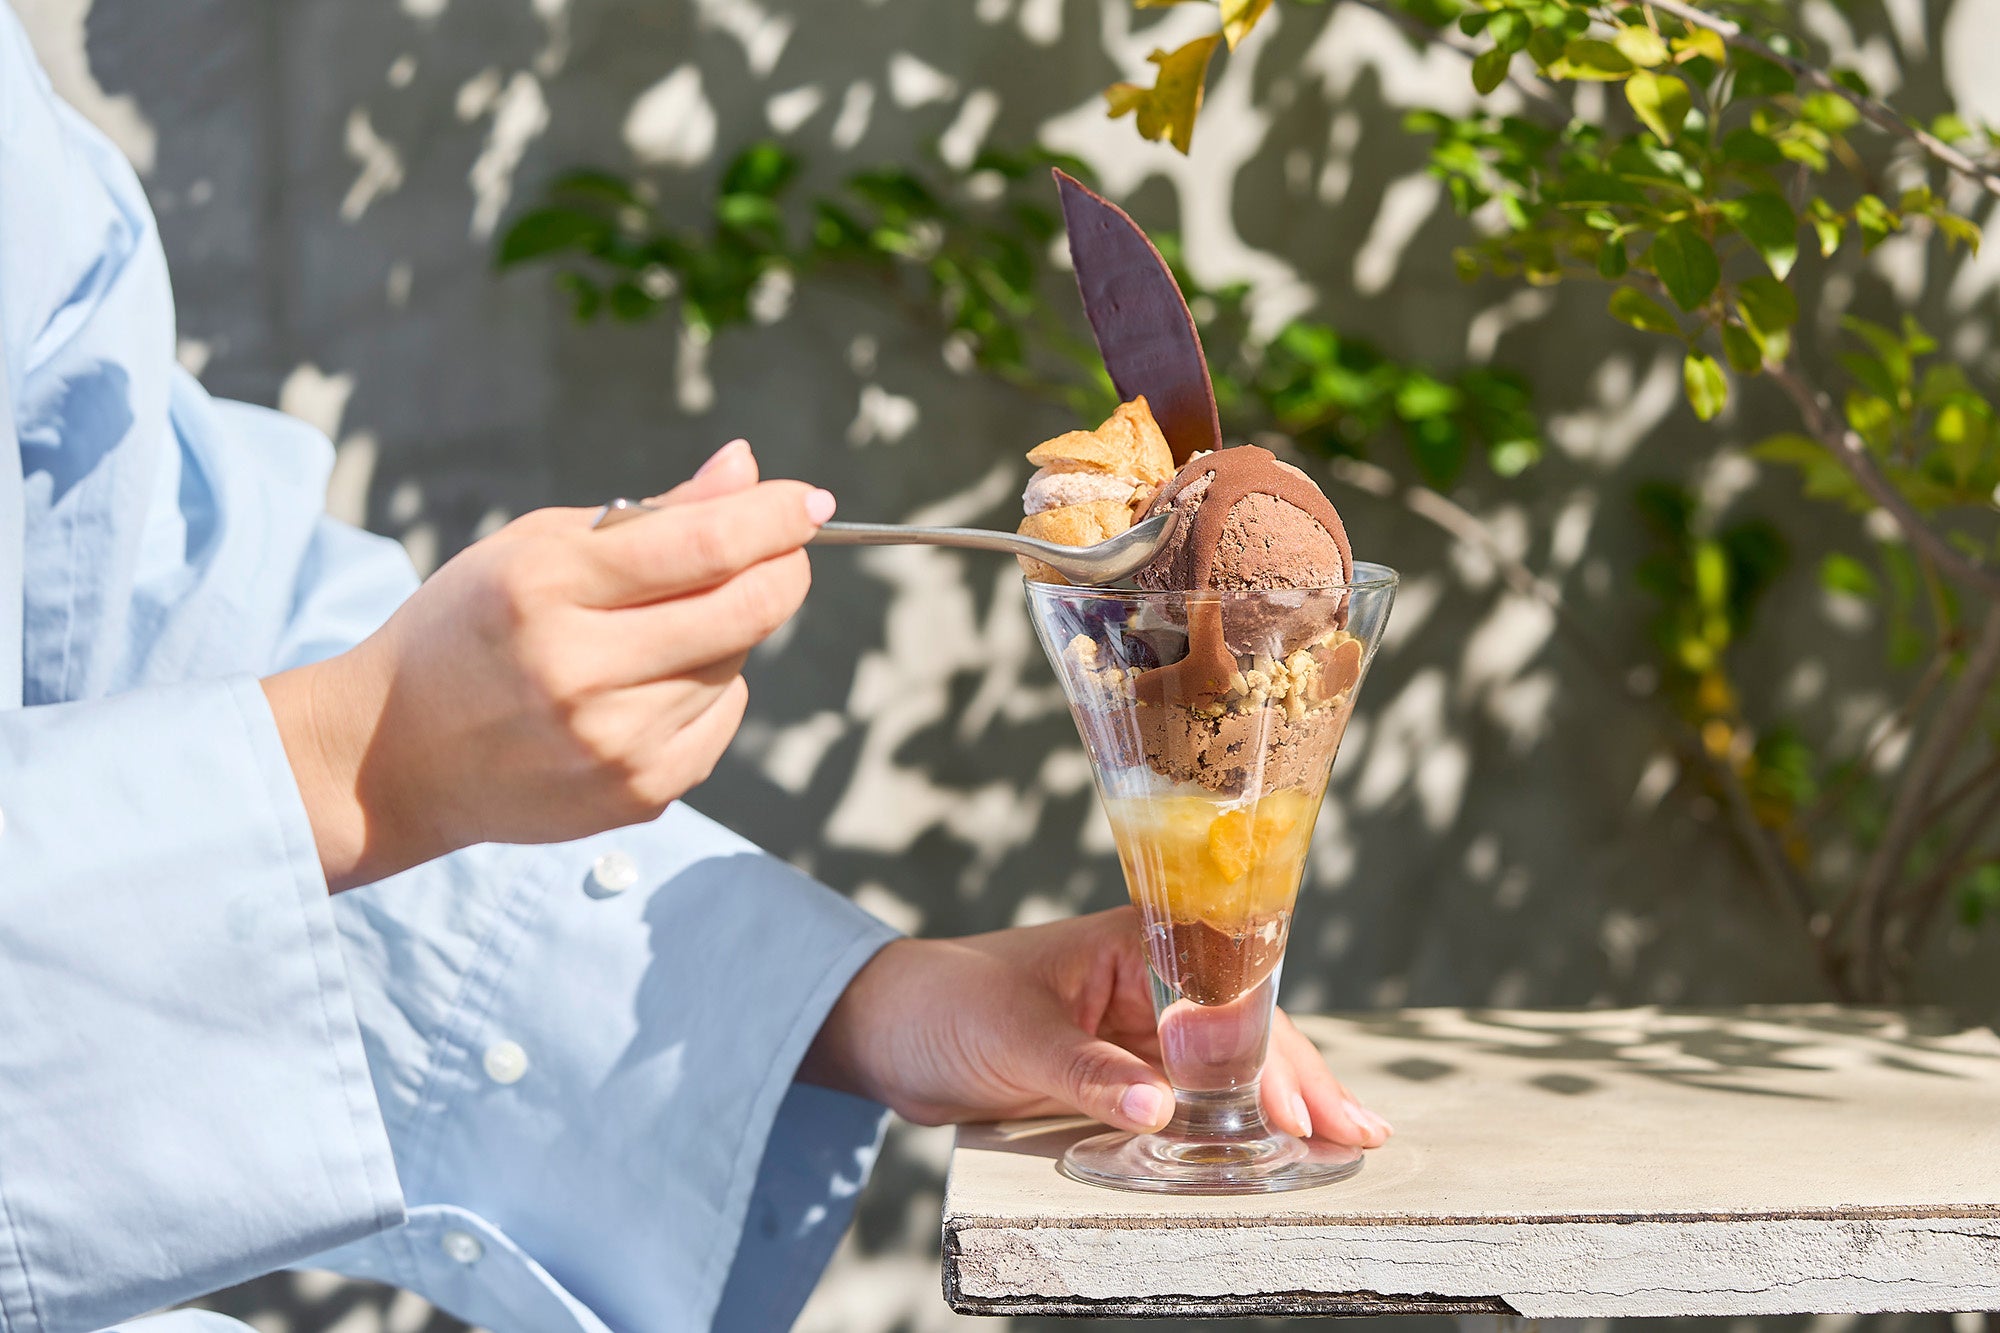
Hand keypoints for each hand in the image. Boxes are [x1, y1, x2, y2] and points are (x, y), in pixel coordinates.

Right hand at [265, 439, 831, 889]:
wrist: (395, 757)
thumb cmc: (473, 630)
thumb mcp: (537, 547)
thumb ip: (653, 513)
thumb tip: (748, 470)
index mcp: (546, 586)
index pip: (703, 543)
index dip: (775, 518)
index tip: (810, 502)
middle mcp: (579, 668)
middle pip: (744, 608)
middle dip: (784, 568)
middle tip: (787, 550)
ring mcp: (610, 741)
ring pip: (736, 664)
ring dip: (731, 631)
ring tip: (668, 625)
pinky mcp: (634, 794)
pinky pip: (720, 722)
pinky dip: (710, 691)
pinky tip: (653, 684)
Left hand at [801, 907, 1393, 1143]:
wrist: (887, 1030)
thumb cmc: (944, 1005)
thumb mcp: (1014, 1038)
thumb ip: (1087, 1073)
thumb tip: (1161, 1108)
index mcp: (1132, 942)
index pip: (1223, 993)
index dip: (1270, 1052)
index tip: (1304, 1107)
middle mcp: (1148, 979)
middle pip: (1243, 1027)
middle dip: (1302, 1079)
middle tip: (1358, 1133)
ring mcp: (1138, 1026)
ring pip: (1229, 1064)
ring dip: (1283, 1101)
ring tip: (1345, 1140)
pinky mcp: (1120, 1068)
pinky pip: (1193, 1094)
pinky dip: (1236, 1119)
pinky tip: (1276, 1142)